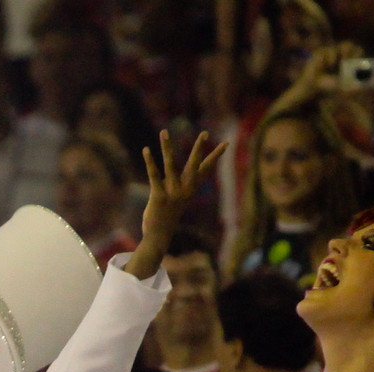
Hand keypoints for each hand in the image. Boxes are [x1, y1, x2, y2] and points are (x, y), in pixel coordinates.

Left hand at [129, 130, 226, 278]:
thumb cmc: (166, 218)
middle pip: (194, 164)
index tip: (226, 143)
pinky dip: (150, 161)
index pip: (205, 169)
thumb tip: (184, 180)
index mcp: (190, 190)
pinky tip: (146, 149)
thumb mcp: (178, 201)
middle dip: (199, 148)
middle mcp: (184, 190)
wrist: (158, 237)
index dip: (215, 156)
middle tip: (205, 133)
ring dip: (167, 147)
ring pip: (171, 165)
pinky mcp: (159, 196)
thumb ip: (181, 188)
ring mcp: (172, 193)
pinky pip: (154, 175)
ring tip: (164, 132)